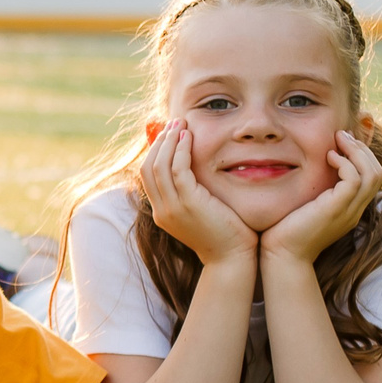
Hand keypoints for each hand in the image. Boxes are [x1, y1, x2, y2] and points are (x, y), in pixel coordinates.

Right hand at [137, 120, 257, 267]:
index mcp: (162, 213)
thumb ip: (194, 193)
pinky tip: (190, 138)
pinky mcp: (189, 204)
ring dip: (169, 141)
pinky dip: (181, 151)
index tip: (169, 134)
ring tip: (181, 125)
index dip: (155, 151)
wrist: (233, 259)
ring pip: (159, 166)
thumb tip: (194, 171)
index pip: (147, 176)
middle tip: (173, 123)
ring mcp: (172, 208)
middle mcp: (162, 210)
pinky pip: (178, 170)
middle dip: (159, 142)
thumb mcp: (203, 212)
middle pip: (148, 168)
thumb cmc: (226, 236)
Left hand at [260, 131, 381, 266]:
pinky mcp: (336, 210)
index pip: (372, 177)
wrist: (281, 256)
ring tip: (338, 139)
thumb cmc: (285, 231)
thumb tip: (303, 168)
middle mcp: (355, 210)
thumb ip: (313, 190)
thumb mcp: (304, 205)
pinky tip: (328, 156)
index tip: (342, 141)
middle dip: (363, 149)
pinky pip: (354, 180)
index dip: (362, 156)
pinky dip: (345, 163)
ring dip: (357, 151)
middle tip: (343, 134)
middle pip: (378, 172)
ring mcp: (348, 211)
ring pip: (372, 174)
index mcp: (350, 209)